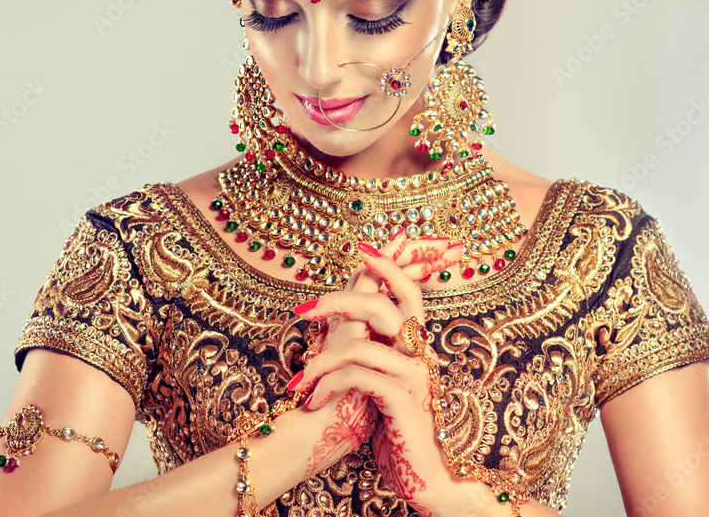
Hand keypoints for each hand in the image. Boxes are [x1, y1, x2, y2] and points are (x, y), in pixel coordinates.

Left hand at [289, 232, 462, 515]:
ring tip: (298, 383)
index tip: (363, 246)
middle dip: (338, 301)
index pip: (407, 290)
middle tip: (303, 311)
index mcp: (413, 343)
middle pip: (382, 305)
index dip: (388, 264)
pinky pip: (357, 376)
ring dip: (319, 363)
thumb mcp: (380, 381)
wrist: (424, 476)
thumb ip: (370, 349)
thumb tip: (343, 320)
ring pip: (359, 345)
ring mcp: (414, 375)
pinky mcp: (402, 399)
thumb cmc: (397, 428)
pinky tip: (314, 401)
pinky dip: (328, 385)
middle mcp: (419, 353)